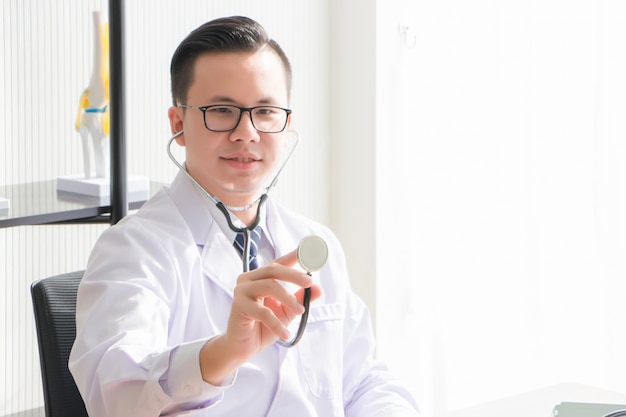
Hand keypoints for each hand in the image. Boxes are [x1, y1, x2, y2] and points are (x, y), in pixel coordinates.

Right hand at [199, 249, 321, 384]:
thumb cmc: (263, 327)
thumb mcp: (287, 311)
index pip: (278, 263)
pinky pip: (263, 312)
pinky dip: (277, 323)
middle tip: (309, 283)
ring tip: (300, 311)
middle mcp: (249, 280)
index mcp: (260, 277)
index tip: (307, 251)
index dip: (292, 256)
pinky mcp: (238, 306)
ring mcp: (242, 291)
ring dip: (288, 299)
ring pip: (269, 286)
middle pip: (273, 270)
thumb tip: (318, 288)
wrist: (244, 347)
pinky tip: (286, 334)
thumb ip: (300, 299)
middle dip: (294, 275)